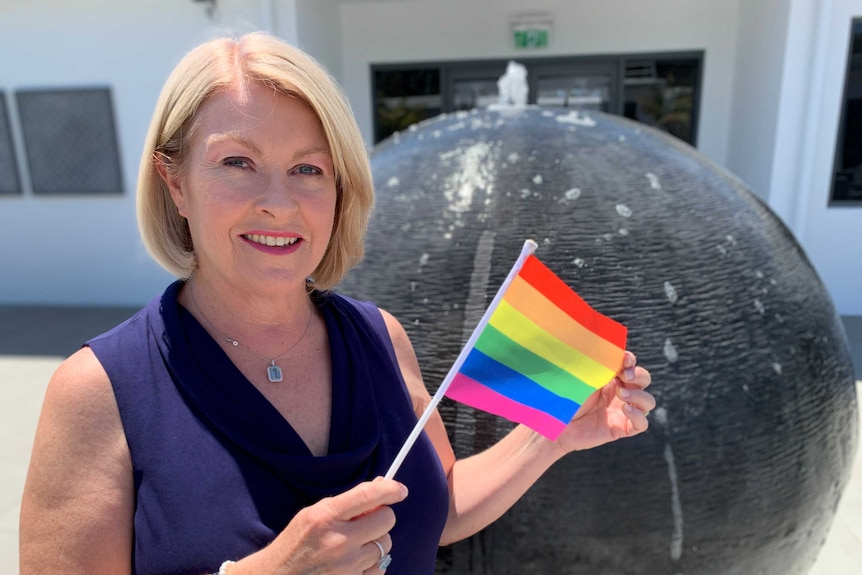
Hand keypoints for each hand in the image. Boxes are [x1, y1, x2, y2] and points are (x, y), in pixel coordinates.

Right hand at [230, 478, 406, 573]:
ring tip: (356, 545)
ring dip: (376, 542)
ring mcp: (346, 566)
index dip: (390, 489)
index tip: (400, 490)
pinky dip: (373, 564)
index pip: (368, 495)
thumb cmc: (297, 543)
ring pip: (385, 545)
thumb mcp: (314, 513)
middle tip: (368, 521)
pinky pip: (380, 568)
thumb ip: (347, 502)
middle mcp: (338, 541)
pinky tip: (356, 562)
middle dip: (381, 517)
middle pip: (386, 520)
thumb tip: (382, 486)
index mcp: (326, 516)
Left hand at [553, 351, 653, 453]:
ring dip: (639, 396)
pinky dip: (638, 416)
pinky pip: (642, 424)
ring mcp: (622, 411)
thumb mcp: (582, 376)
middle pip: (644, 380)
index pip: (630, 364)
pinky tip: (625, 410)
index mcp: (610, 377)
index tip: (624, 359)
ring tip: (621, 395)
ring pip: (648, 402)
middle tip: (624, 376)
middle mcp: (619, 392)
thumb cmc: (565, 397)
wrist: (556, 423)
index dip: (631, 361)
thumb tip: (610, 349)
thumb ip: (597, 364)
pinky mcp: (621, 428)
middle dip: (639, 375)